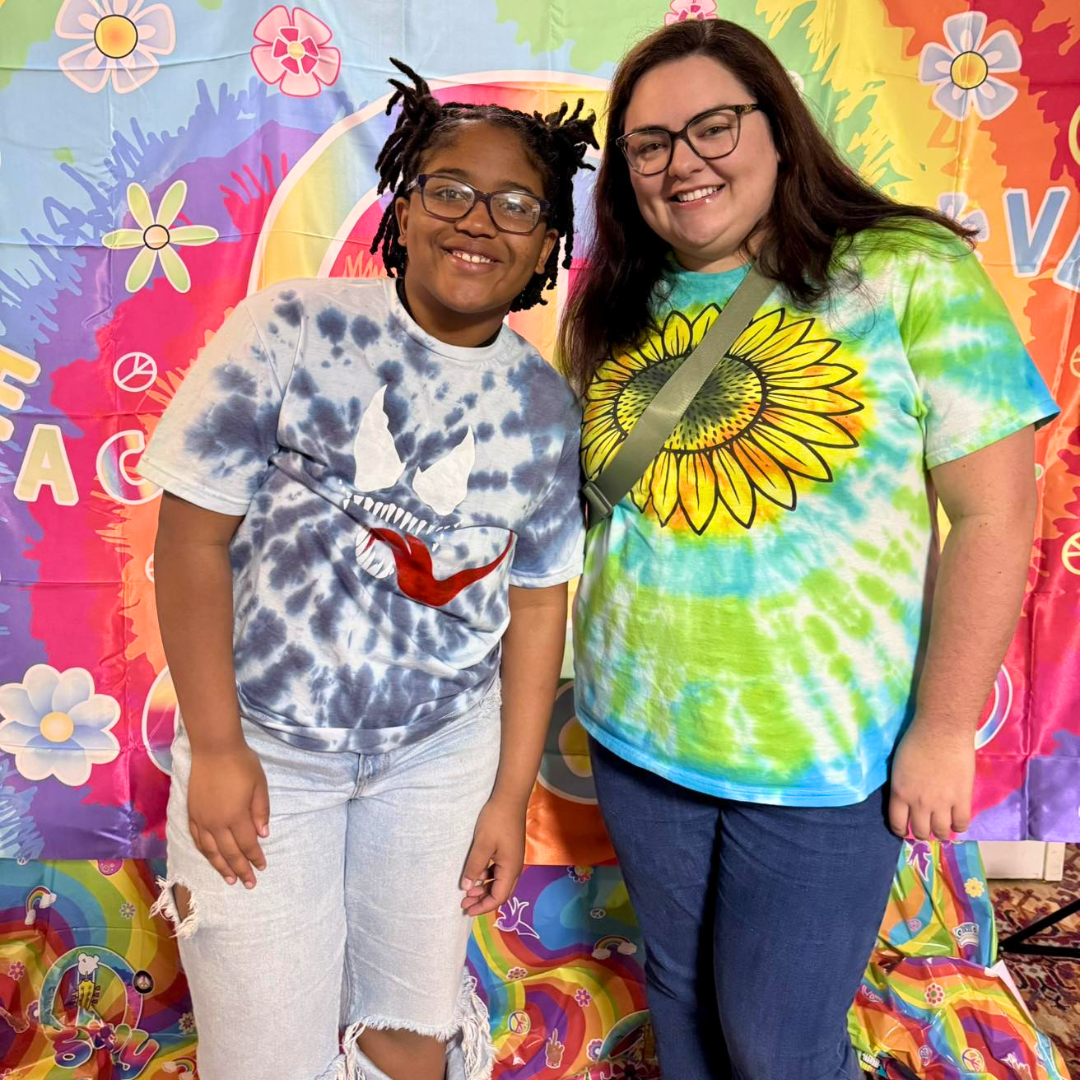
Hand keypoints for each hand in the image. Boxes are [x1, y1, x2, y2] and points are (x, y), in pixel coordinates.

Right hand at [187, 741, 269, 887]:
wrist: (213, 749)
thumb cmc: (241, 764)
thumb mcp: (260, 785)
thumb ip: (261, 811)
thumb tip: (263, 835)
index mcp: (236, 817)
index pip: (248, 845)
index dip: (255, 858)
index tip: (262, 868)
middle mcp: (217, 823)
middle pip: (229, 853)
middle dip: (240, 869)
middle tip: (248, 884)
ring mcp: (202, 820)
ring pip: (211, 851)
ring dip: (221, 866)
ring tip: (230, 879)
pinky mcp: (191, 814)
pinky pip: (197, 839)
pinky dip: (205, 852)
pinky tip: (210, 857)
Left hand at [460, 796, 525, 916]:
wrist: (509, 799)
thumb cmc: (496, 821)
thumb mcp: (482, 845)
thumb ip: (474, 867)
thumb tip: (466, 887)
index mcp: (511, 869)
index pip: (498, 897)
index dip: (483, 907)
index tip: (467, 909)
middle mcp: (515, 868)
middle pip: (501, 893)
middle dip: (483, 900)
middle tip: (464, 903)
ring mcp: (513, 859)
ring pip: (500, 883)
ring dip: (485, 889)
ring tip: (468, 891)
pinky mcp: (510, 852)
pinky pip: (500, 872)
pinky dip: (488, 878)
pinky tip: (477, 874)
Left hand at [888, 719, 974, 841]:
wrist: (941, 730)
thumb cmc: (916, 740)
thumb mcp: (898, 766)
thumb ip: (903, 785)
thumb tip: (909, 797)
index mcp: (900, 793)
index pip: (897, 823)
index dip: (901, 831)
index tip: (905, 830)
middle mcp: (919, 803)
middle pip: (921, 831)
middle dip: (922, 833)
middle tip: (927, 828)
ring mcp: (942, 803)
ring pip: (942, 832)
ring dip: (941, 833)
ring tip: (943, 828)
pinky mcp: (962, 799)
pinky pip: (962, 823)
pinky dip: (960, 827)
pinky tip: (958, 822)